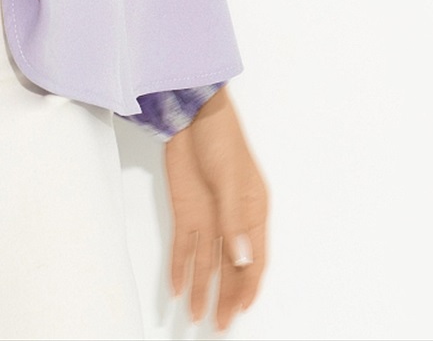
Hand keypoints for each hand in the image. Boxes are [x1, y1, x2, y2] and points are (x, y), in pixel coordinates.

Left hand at [163, 86, 268, 331]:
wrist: (190, 112)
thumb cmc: (220, 136)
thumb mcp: (229, 179)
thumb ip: (233, 220)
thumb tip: (241, 259)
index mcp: (253, 211)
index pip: (254, 259)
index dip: (249, 286)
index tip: (242, 310)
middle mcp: (232, 219)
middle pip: (231, 266)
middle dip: (226, 296)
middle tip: (220, 324)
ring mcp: (207, 216)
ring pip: (206, 262)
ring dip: (202, 288)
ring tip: (196, 316)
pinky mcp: (185, 211)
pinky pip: (183, 246)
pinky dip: (180, 267)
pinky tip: (177, 288)